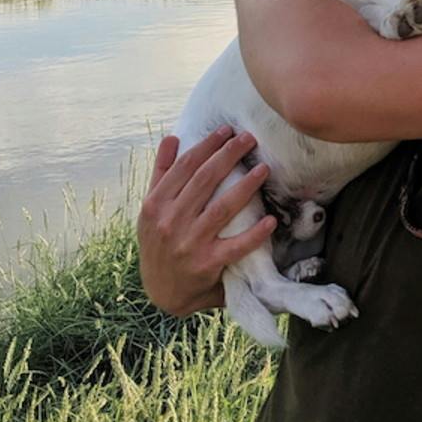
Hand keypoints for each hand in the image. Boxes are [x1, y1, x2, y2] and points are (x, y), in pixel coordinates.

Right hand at [137, 126, 275, 316]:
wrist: (161, 291)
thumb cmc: (158, 243)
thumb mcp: (151, 210)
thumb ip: (161, 174)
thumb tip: (172, 137)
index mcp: (155, 204)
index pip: (185, 167)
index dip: (207, 145)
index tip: (226, 130)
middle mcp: (170, 221)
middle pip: (204, 180)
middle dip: (229, 155)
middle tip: (249, 138)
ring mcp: (188, 243)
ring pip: (221, 208)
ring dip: (245, 186)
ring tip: (263, 168)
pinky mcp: (206, 264)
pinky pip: (235, 246)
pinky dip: (254, 233)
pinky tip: (270, 220)